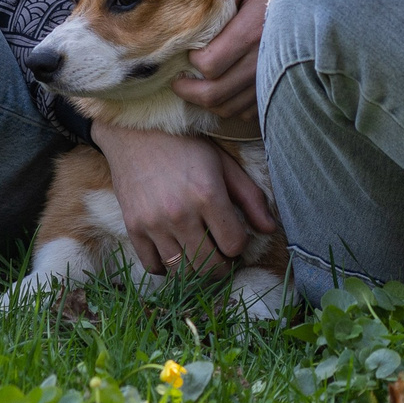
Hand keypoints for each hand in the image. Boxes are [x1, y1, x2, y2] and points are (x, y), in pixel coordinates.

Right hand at [94, 122, 274, 278]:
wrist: (135, 131)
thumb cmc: (185, 145)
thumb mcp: (223, 163)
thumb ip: (250, 197)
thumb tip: (270, 229)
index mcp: (208, 194)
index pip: (234, 245)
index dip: (239, 246)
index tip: (235, 238)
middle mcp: (180, 213)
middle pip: (209, 266)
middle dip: (222, 267)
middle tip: (222, 257)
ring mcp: (154, 223)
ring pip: (181, 271)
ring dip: (194, 270)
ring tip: (199, 255)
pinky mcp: (133, 227)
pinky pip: (152, 266)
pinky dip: (165, 268)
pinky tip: (174, 254)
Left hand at [175, 0, 283, 126]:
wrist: (324, 3)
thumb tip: (190, 1)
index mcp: (251, 32)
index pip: (209, 64)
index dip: (191, 61)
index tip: (187, 51)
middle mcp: (262, 62)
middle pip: (215, 93)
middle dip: (189, 91)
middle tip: (178, 82)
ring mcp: (273, 80)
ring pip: (230, 108)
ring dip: (208, 102)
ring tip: (198, 88)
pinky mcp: (280, 91)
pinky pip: (248, 112)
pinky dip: (232, 106)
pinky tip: (226, 90)